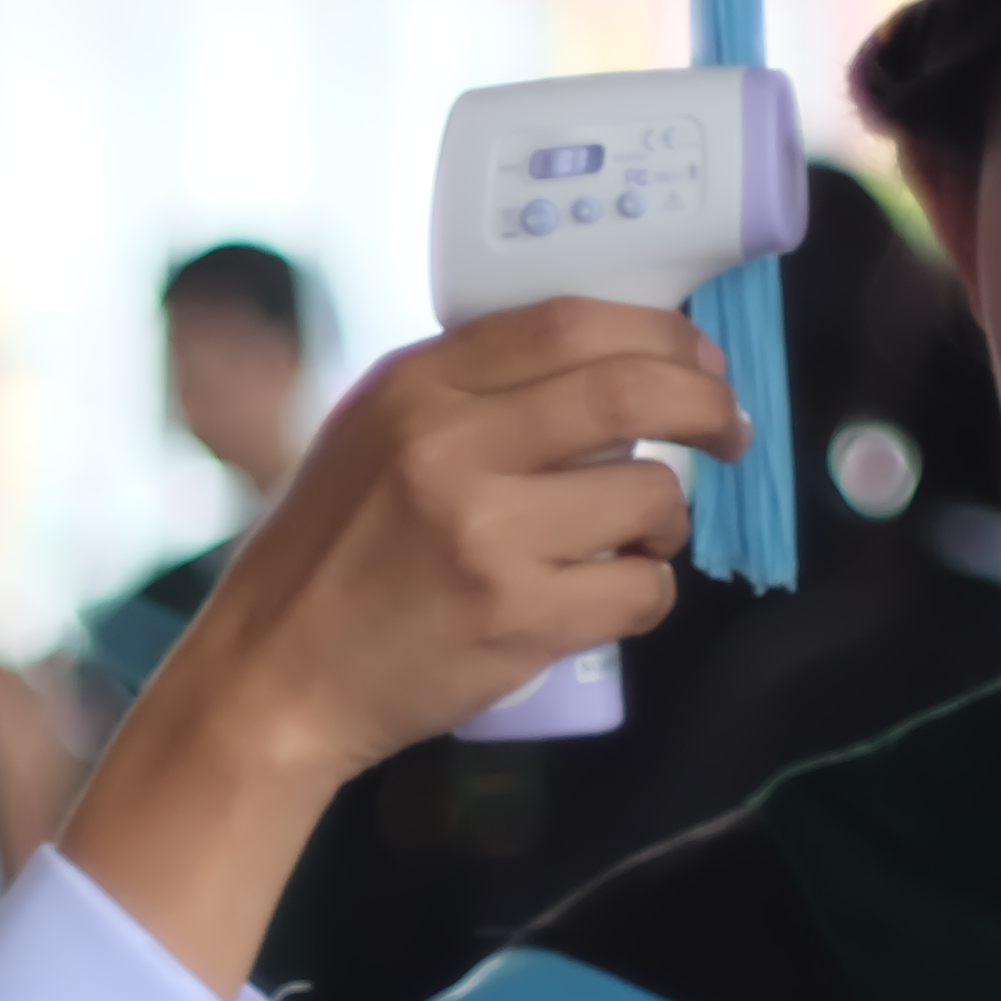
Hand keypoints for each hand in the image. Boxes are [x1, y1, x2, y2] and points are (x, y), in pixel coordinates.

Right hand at [59, 301, 735, 992]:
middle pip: (634, 389)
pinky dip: (646, 594)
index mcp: (416, 387)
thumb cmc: (327, 557)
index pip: (572, 322)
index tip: (697, 359)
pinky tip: (609, 598)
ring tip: (635, 539)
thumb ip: (467, 393)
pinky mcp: (517, 620)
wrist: (272, 678)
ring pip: (650, 496)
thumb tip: (606, 366)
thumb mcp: (371, 434)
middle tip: (728, 430)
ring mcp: (487, 537)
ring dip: (667, 520)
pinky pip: (640, 591)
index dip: (661, 333)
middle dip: (708, 405)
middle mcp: (451, 448)